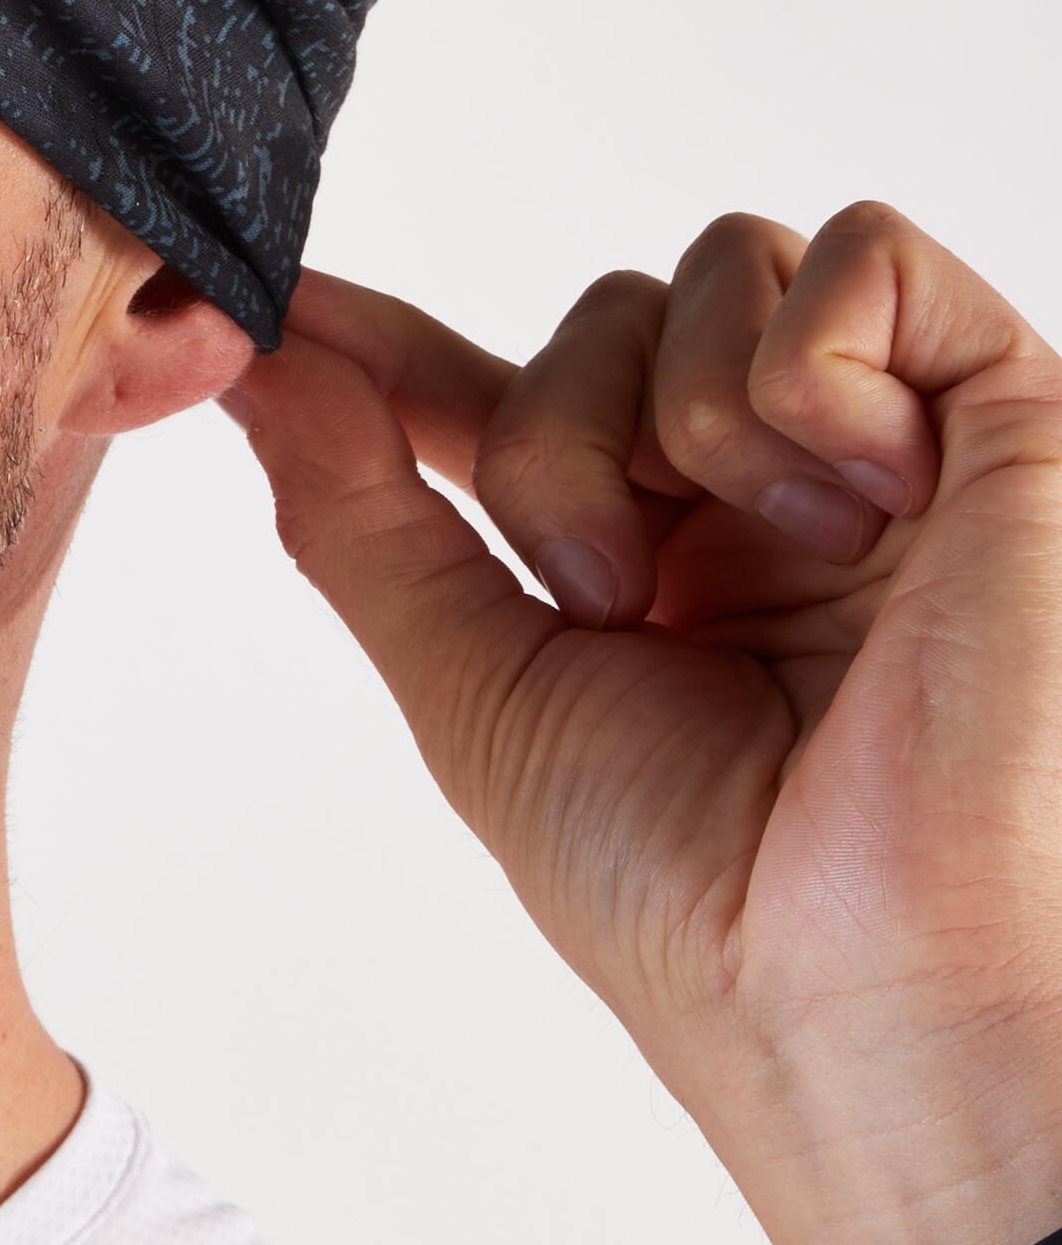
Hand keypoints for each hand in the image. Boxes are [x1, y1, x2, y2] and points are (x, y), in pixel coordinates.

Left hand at [225, 208, 1061, 1244]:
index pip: (502, 391)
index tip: (280, 304)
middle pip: (602, 316)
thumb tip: (256, 354)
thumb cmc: (684, 889)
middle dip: (565, 445)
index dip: (393, 344)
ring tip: (767, 568)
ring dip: (685, 421)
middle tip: (620, 598)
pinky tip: (853, 498)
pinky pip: (871, 254)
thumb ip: (354, 505)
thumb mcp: (470, 678)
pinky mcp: (1005, 421)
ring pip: (715, 269)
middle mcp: (760, 495)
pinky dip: (818, 356)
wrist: (858, 990)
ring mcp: (878, 453)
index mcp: (645, 555)